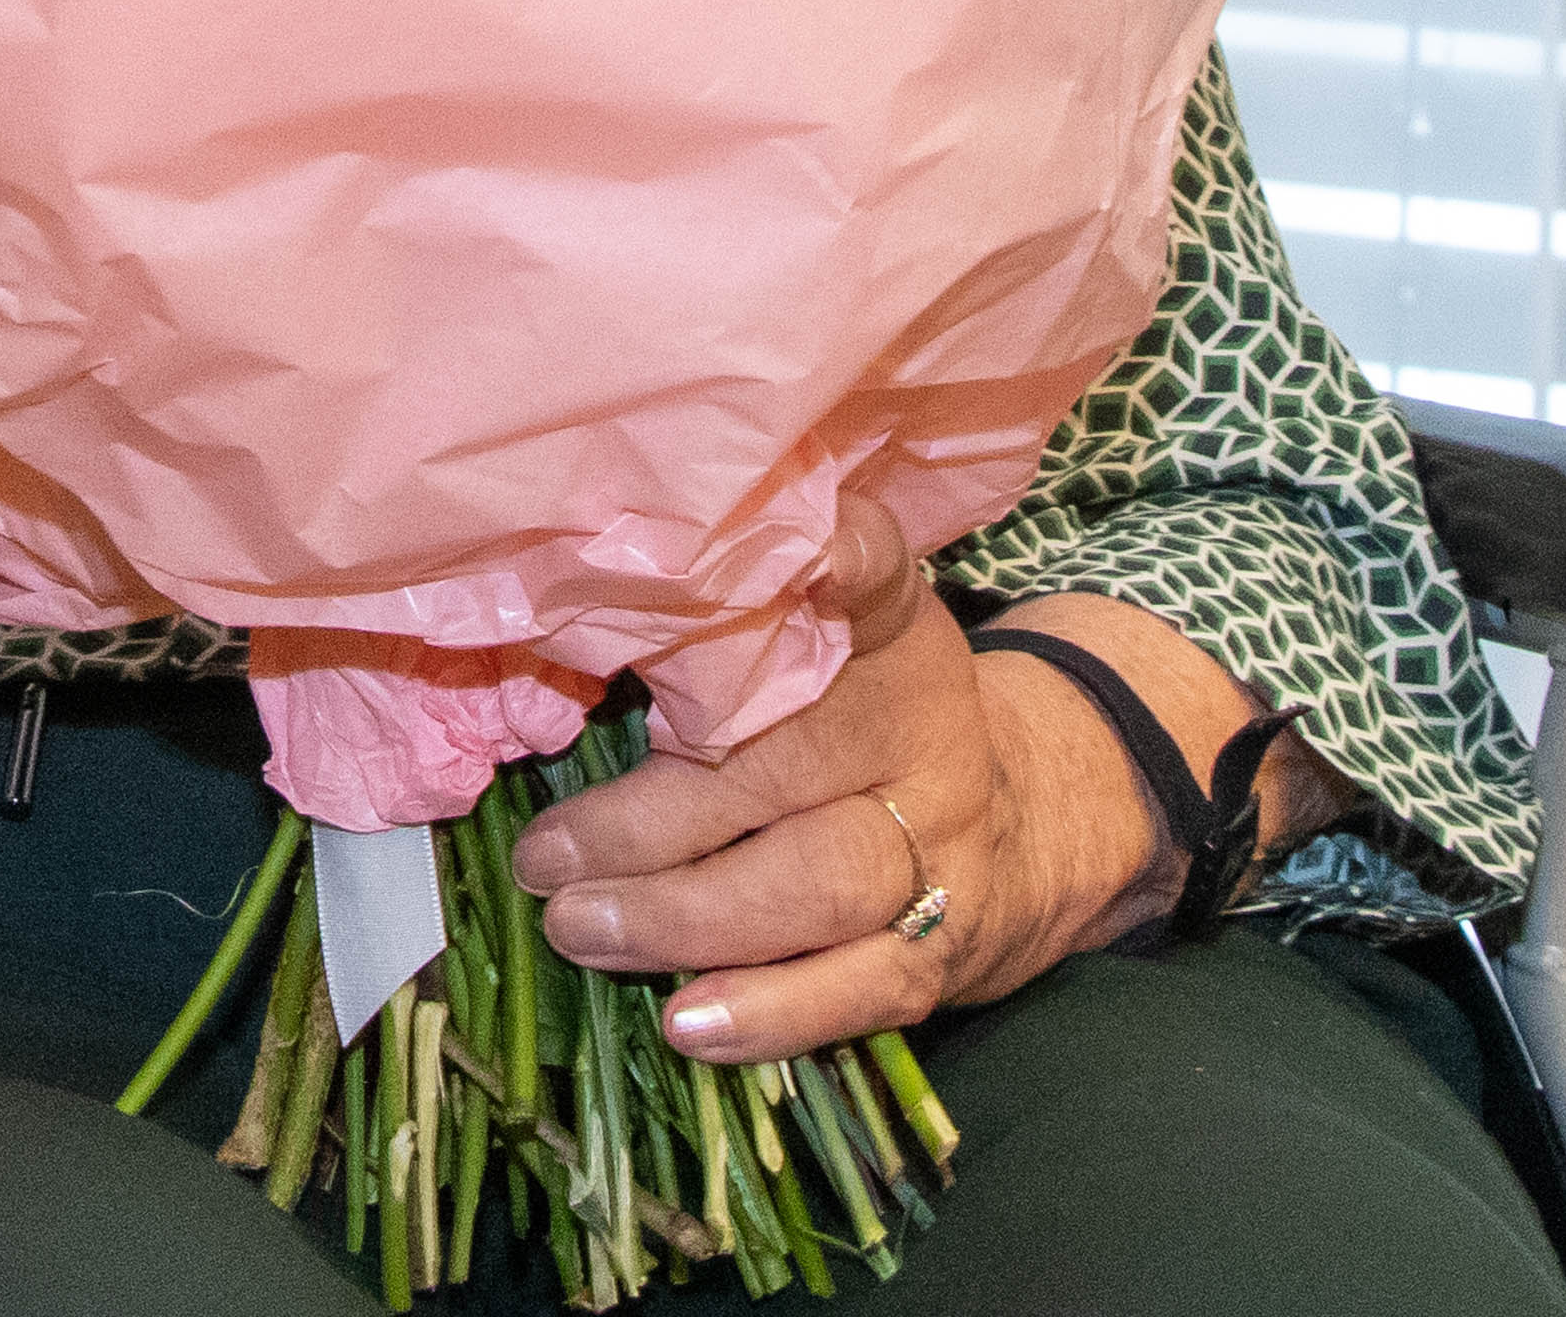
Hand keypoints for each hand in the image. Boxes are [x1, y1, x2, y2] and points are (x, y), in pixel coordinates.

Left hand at [510, 508, 1172, 1058]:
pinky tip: (686, 1022)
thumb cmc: (850, 719)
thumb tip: (549, 614)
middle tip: (546, 853)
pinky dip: (769, 1012)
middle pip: (789, 768)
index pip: (871, 576)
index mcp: (888, 633)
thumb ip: (717, 630)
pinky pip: (856, 987)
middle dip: (654, 819)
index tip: (810, 542)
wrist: (1020, 823)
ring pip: (817, 884)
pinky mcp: (943, 947)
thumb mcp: (814, 645)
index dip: (844, 558)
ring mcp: (941, 844)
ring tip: (578, 927)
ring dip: (683, 916)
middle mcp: (921, 730)